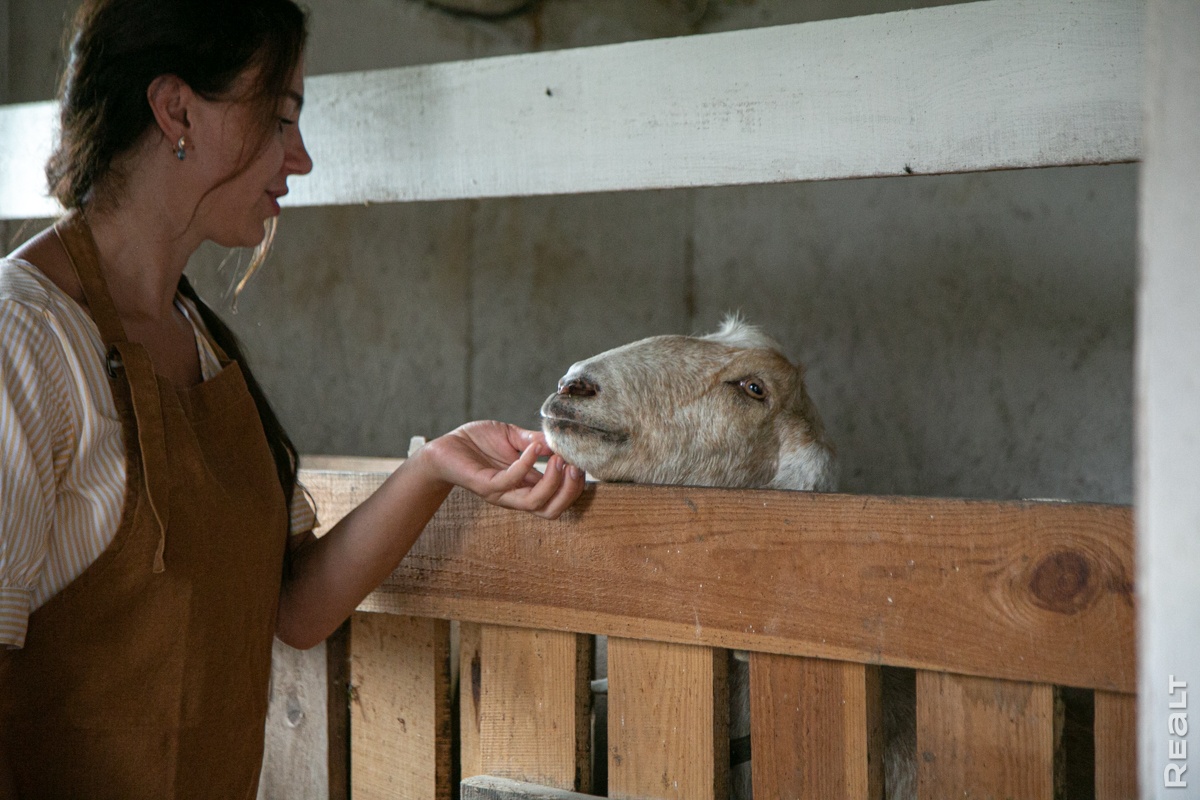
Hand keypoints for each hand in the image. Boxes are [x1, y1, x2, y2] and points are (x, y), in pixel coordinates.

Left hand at [420, 421, 584, 518]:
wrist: (445, 446)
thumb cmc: (477, 442)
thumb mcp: (512, 437)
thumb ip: (534, 440)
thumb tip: (558, 440)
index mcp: (525, 486)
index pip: (558, 499)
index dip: (574, 486)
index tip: (581, 463)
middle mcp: (515, 495)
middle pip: (551, 510)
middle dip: (569, 492)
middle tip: (576, 467)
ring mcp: (500, 492)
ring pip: (534, 503)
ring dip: (552, 483)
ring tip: (560, 459)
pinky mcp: (484, 485)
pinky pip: (510, 481)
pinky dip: (526, 465)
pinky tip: (534, 447)